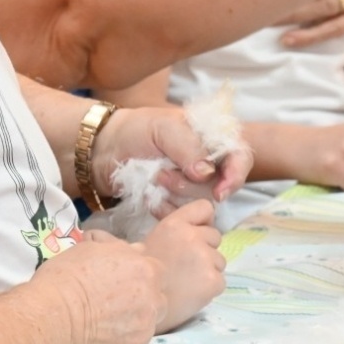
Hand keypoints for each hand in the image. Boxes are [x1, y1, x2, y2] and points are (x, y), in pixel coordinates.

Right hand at [40, 234, 163, 343]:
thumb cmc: (64, 279)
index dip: (139, 277)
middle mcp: (152, 301)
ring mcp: (144, 332)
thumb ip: (119, 249)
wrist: (49, 318)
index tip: (122, 282)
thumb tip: (134, 250)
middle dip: (142, 302)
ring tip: (102, 325)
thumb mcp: (90, 249)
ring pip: (145, 328)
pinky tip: (97, 342)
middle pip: (156, 302)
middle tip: (113, 306)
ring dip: (131, 325)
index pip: (156, 272)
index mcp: (145, 270)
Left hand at [94, 106, 251, 204]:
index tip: (220, 192)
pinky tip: (151, 198)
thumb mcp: (162, 128)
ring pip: (201, 203)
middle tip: (164, 175)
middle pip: (221, 185)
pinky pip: (183, 215)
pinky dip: (167, 209)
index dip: (235, 176)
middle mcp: (208, 162)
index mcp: (211, 137)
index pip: (240, 157)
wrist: (102, 151)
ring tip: (154, 180)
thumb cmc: (135, 130)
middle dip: (191, 185)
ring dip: (177, 195)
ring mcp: (192, 184)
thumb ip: (188, 147)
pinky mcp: (176, 202)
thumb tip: (207, 173)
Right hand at [141, 200, 226, 331]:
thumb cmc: (139, 274)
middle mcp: (193, 237)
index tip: (197, 232)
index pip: (205, 208)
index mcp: (175, 224)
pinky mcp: (214, 282)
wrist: (136, 304)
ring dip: (208, 269)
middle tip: (186, 265)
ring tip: (187, 282)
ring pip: (219, 260)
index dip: (203, 221)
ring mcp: (206, 260)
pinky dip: (209, 288)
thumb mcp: (150, 241)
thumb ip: (174, 230)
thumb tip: (190, 226)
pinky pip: (220, 281)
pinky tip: (191, 294)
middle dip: (205, 248)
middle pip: (215, 236)